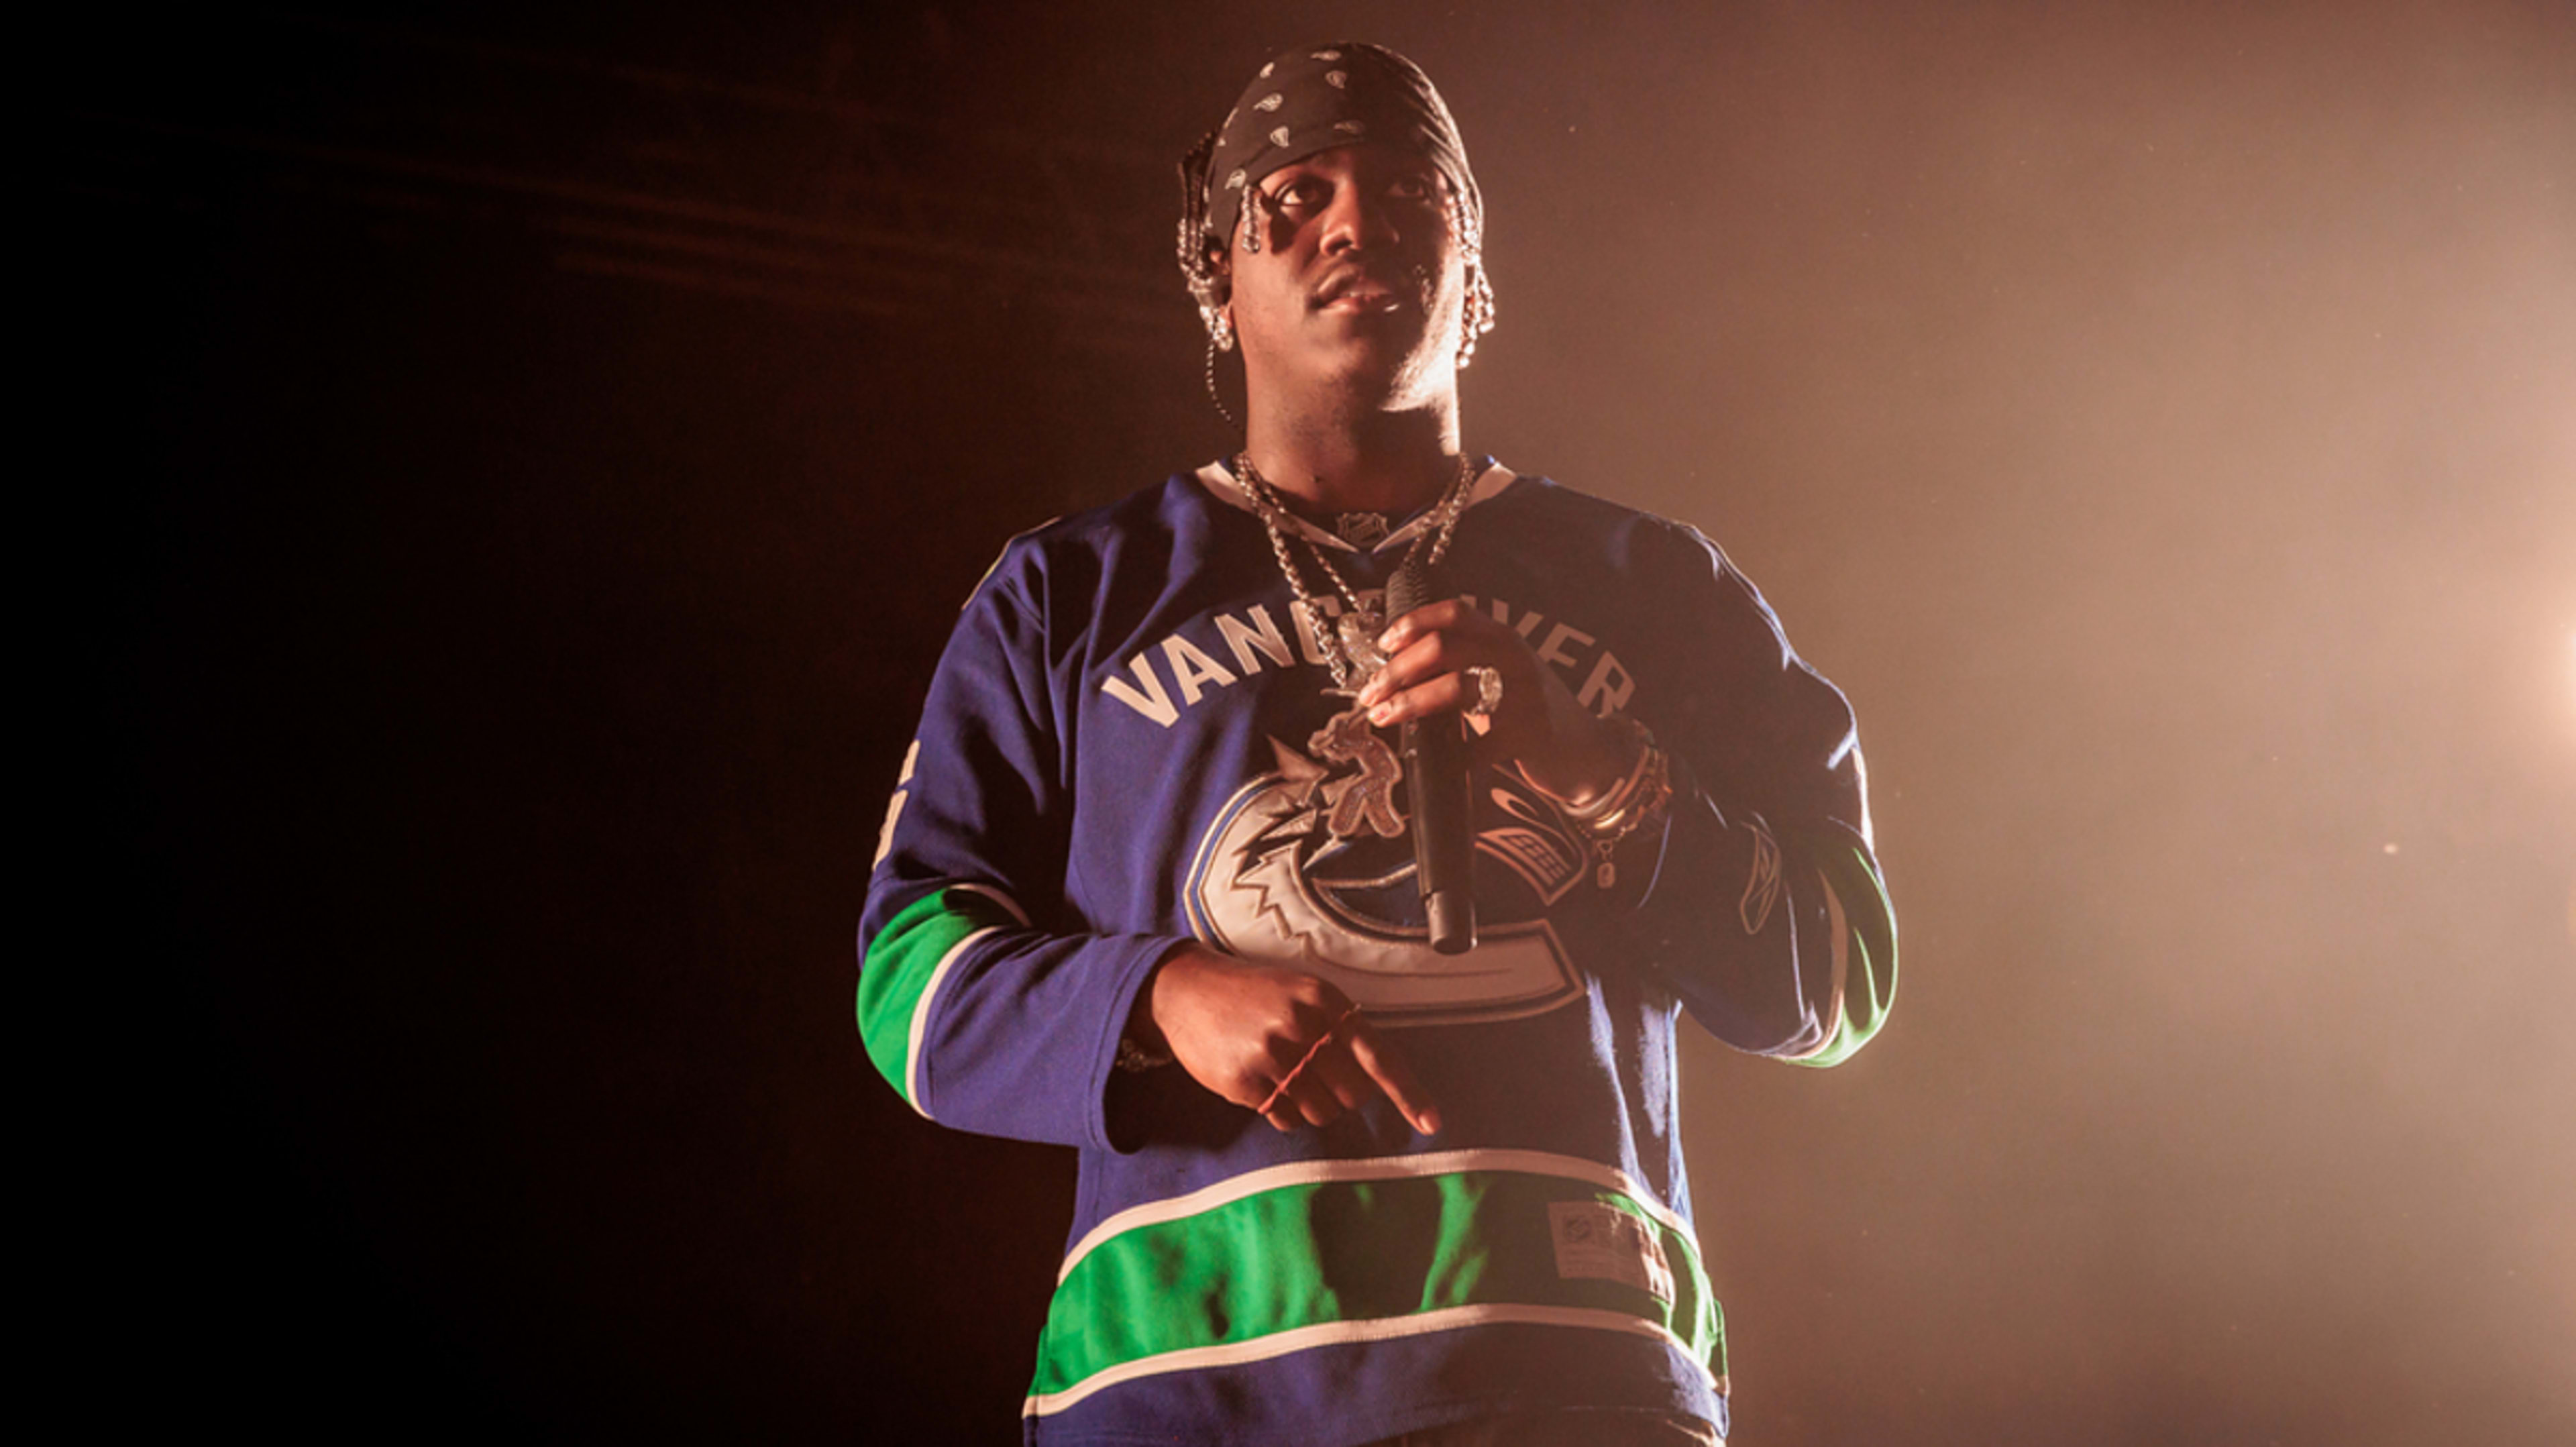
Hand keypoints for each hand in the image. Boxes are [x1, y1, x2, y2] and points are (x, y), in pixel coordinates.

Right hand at [1138, 946, 1440, 1134]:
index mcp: (1323, 1000)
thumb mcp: (1302, 992)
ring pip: (1320, 1111)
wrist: (1187, 989)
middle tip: (1313, 1073)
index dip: (1409, 1092)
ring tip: (1283, 1074)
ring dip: (1310, 1104)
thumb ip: (1339, 1026)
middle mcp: (1301, 1025)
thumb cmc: (1255, 994)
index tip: (1432, 1122)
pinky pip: (1284, 1119)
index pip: (1378, 1054)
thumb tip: (1375, 1079)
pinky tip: (1262, 1083)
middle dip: (1340, 1094)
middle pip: (1352, 1094)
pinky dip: (1281, 1110)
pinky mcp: (1243, 1081)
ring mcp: (1270, 1054)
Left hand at [1354, 599, 1632, 805]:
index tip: (1384, 645)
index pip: (1454, 612)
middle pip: (1442, 647)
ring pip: (1454, 688)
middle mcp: (1514, 658)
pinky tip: (1433, 763)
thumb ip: (1463, 666)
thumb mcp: (1503, 674)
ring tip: (1383, 717)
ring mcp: (1523, 696)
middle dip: (1397, 671)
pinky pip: (1474, 745)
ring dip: (1409, 703)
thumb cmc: (1531, 712)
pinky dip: (1447, 756)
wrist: (1586, 749)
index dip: (1414, 623)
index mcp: (1504, 638)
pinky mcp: (1527, 736)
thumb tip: (1397, 671)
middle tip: (1370, 693)